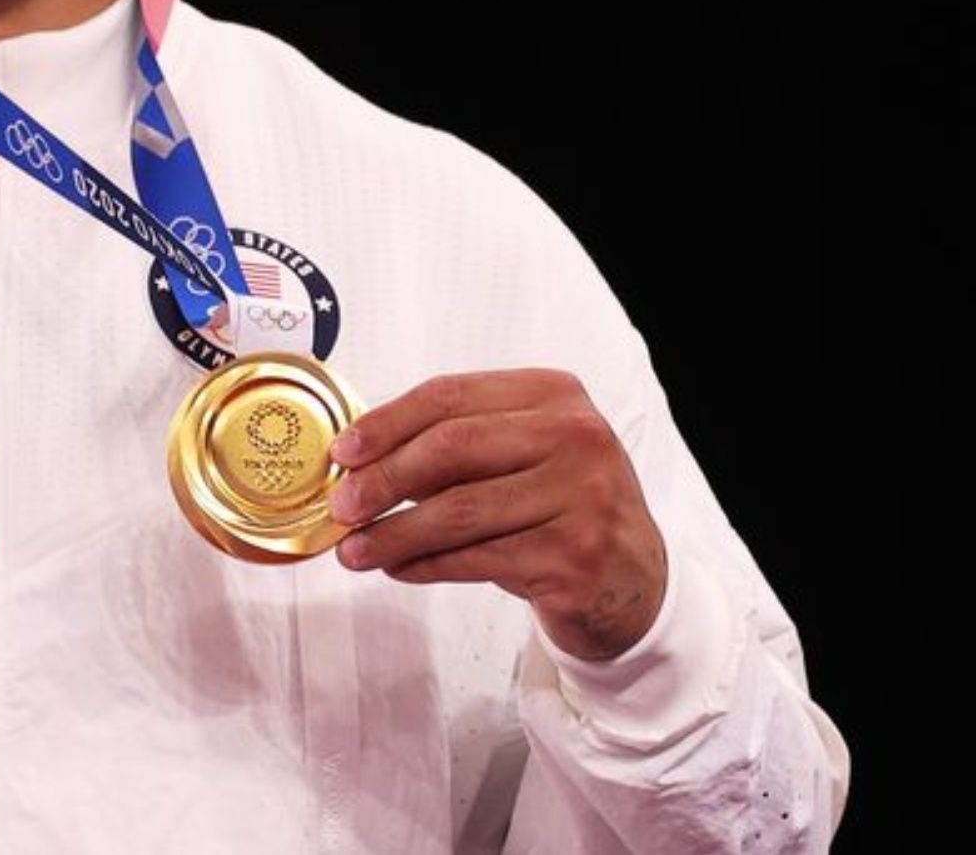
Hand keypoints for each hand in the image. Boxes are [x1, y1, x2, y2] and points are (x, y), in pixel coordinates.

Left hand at [327, 369, 668, 660]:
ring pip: (459, 510)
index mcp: (555, 395)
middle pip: (452, 447)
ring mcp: (582, 496)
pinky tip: (399, 568)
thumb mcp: (521, 457)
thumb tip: (361, 462)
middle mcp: (576, 436)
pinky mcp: (575, 555)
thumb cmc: (560, 509)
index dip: (387, 422)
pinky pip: (477, 558)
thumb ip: (456, 448)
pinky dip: (427, 564)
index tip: (344, 451)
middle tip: (343, 506)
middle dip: (384, 478)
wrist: (633, 580)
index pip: (451, 395)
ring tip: (355, 550)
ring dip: (394, 533)